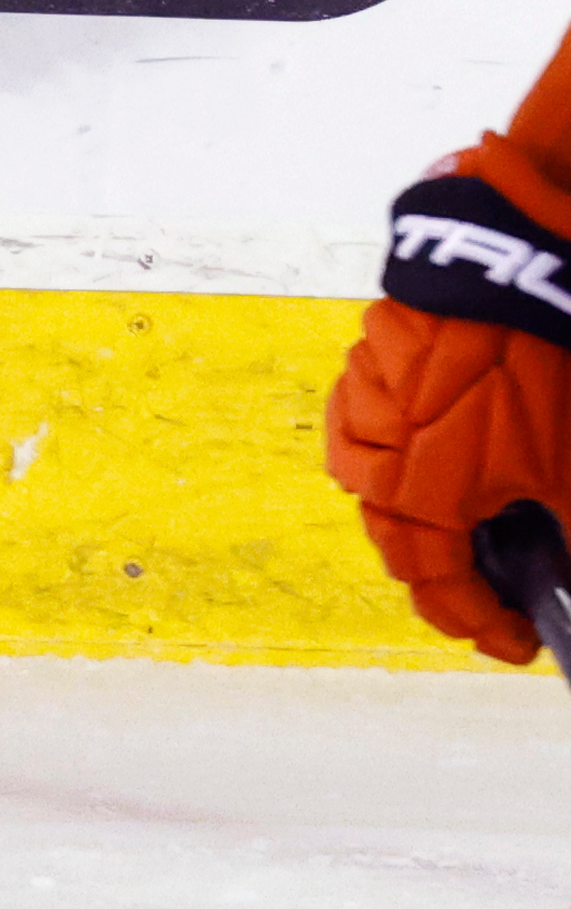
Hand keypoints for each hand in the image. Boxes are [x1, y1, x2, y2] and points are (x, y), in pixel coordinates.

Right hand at [326, 143, 570, 664]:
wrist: (508, 269)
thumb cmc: (538, 374)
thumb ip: (567, 540)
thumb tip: (566, 580)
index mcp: (418, 498)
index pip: (439, 588)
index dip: (480, 626)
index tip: (516, 644)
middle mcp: (374, 459)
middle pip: (399, 542)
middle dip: (447, 577)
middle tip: (491, 595)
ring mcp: (363, 404)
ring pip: (374, 485)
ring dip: (416, 516)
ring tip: (461, 525)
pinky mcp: (368, 361)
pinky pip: (371, 428)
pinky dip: (397, 456)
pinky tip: (429, 453)